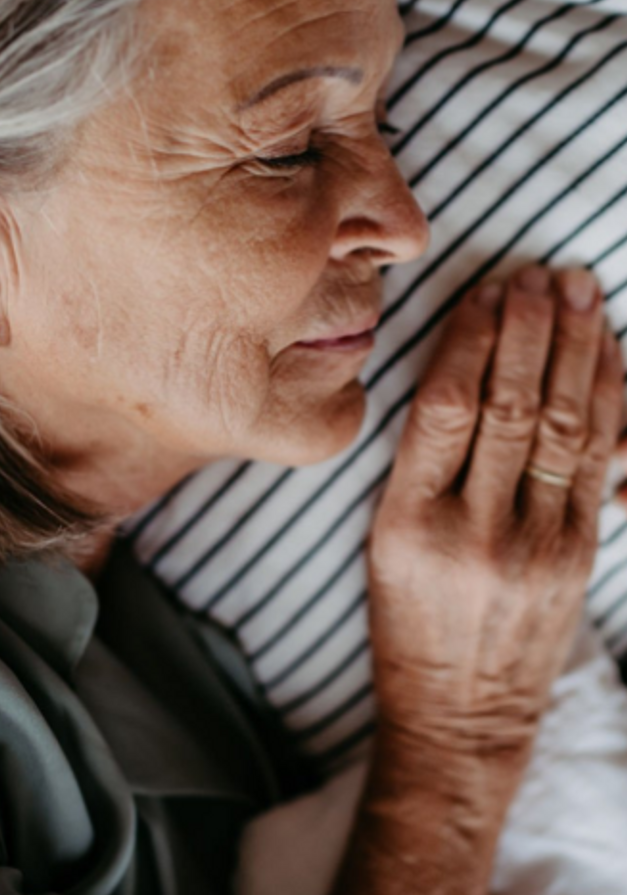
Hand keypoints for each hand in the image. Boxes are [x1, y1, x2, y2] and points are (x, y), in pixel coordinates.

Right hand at [368, 265, 623, 780]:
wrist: (458, 711)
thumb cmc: (406, 621)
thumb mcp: (381, 541)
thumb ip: (418, 465)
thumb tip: (459, 377)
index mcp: (407, 522)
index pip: (444, 408)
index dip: (469, 341)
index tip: (484, 294)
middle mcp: (474, 530)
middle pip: (511, 407)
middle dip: (530, 330)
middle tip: (538, 275)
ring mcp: (535, 545)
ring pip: (565, 426)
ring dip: (576, 351)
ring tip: (578, 295)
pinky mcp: (578, 556)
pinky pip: (599, 462)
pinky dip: (608, 401)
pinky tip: (608, 358)